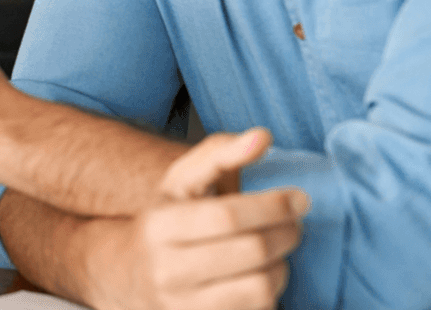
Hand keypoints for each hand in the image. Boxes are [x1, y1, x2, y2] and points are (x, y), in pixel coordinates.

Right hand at [96, 130, 308, 309]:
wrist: (131, 275)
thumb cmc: (167, 221)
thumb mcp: (181, 181)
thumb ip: (220, 153)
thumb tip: (262, 137)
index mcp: (160, 225)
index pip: (227, 216)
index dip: (272, 205)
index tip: (299, 197)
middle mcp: (168, 270)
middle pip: (251, 252)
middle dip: (287, 233)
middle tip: (296, 221)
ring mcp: (184, 307)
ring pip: (261, 288)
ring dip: (283, 265)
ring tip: (279, 249)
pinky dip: (272, 291)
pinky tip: (264, 274)